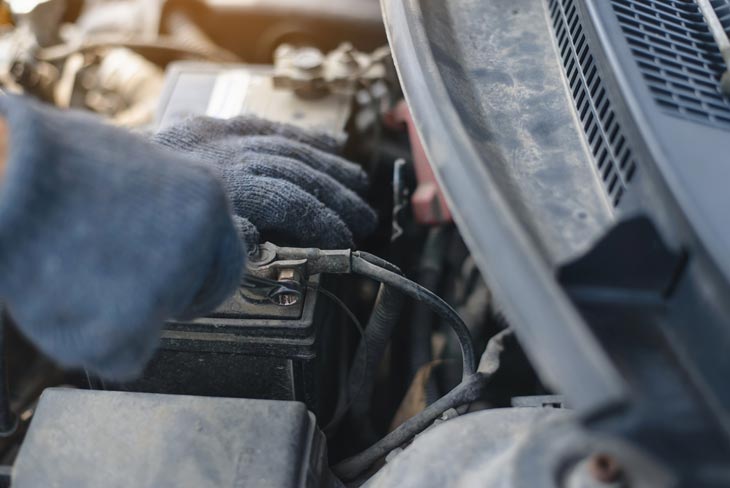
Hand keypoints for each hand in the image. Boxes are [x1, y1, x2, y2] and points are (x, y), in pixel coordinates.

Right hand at [0, 95, 243, 378]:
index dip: (200, 277)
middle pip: (200, 296)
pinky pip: (122, 357)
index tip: (176, 284)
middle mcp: (200, 244)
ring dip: (118, 315)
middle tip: (124, 294)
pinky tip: (60, 303)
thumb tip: (168, 225)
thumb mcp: (131, 163)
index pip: (227, 260)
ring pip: (153, 326)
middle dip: (171, 301)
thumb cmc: (50, 162)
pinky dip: (93, 343)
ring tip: (69, 273)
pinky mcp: (127, 330)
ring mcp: (167, 287)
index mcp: (206, 198)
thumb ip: (166, 202)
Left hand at [153, 116, 377, 251]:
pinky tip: (332, 144)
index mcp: (221, 191)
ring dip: (330, 167)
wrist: (84, 187)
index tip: (344, 241)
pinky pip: (266, 126)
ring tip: (360, 184)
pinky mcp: (210, 126)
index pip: (289, 202)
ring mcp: (219, 137)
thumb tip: (256, 246)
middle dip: (337, 198)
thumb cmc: (133, 230)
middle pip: (297, 173)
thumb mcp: (177, 252)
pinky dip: (302, 136)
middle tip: (367, 219)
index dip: (323, 222)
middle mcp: (226, 156)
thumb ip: (221, 249)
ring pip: (289, 147)